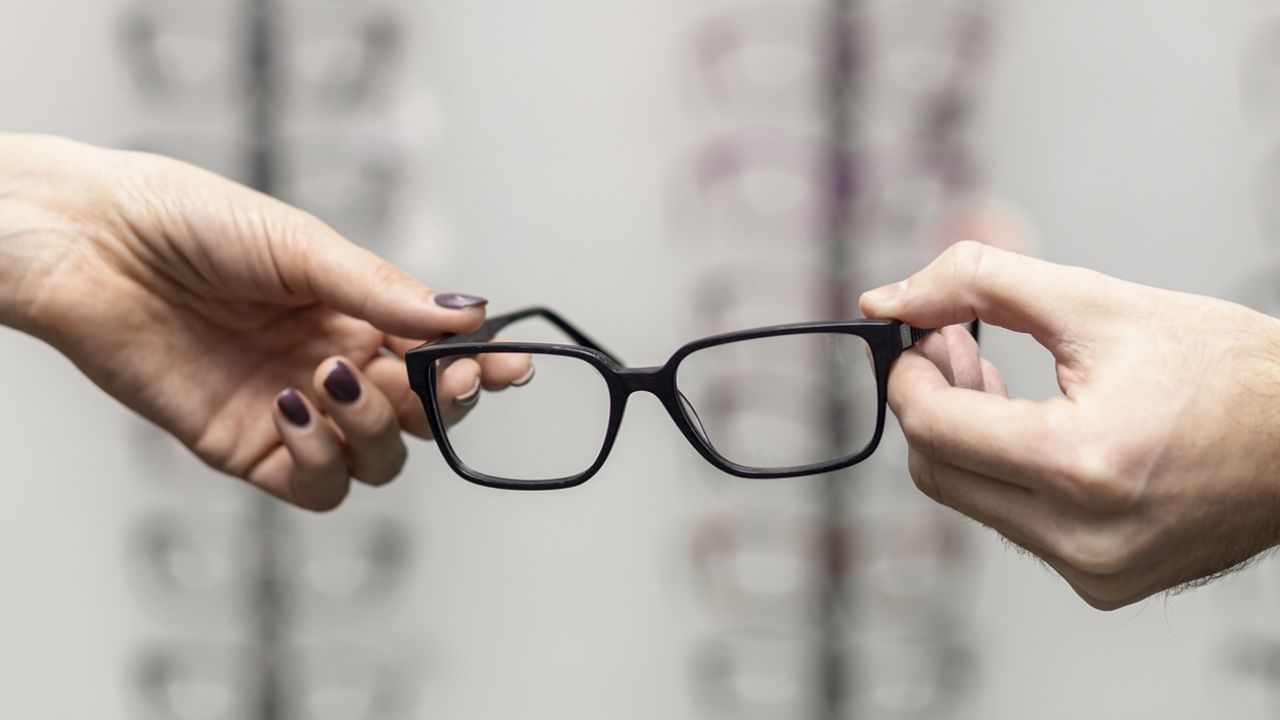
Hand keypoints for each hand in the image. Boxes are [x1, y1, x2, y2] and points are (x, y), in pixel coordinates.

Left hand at [0, 135, 530, 509]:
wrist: (92, 245)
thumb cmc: (191, 221)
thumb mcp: (301, 245)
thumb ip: (383, 291)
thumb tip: (470, 316)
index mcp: (356, 313)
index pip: (438, 356)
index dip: (480, 369)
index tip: (511, 368)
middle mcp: (335, 366)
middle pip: (422, 418)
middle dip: (441, 403)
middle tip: (438, 379)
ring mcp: (296, 412)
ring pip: (380, 460)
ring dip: (377, 428)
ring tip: (335, 378)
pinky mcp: (248, 448)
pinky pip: (316, 483)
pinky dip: (322, 458)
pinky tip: (293, 408)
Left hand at [859, 241, 1279, 609]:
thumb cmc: (1225, 369)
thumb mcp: (1095, 302)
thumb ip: (977, 283)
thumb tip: (886, 300)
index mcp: (1080, 464)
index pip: (932, 427)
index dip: (909, 374)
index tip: (920, 336)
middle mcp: (1082, 536)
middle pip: (937, 471)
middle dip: (931, 402)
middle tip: (954, 346)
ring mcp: (1093, 571)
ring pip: (970, 499)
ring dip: (964, 436)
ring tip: (993, 378)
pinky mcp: (1103, 584)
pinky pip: (1015, 524)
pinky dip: (1005, 473)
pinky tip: (1031, 426)